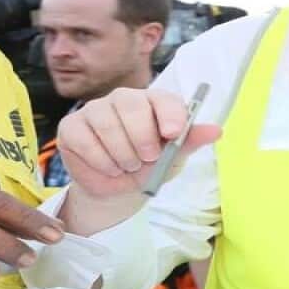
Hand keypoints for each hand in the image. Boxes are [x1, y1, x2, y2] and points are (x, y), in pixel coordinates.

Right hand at [57, 87, 220, 198]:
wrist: (119, 190)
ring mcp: (94, 110)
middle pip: (130, 104)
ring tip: (128, 166)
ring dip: (121, 154)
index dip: (168, 114)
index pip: (162, 98)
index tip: (172, 134)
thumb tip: (216, 131)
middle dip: (141, 137)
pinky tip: (108, 167)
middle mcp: (123, 99)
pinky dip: (100, 160)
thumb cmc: (149, 168)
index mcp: (152, 102)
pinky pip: (85, 139)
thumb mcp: (172, 159)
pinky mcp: (72, 126)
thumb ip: (190, 142)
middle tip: (147, 158)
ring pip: (106, 123)